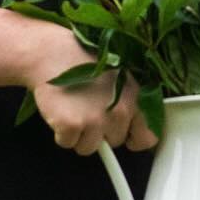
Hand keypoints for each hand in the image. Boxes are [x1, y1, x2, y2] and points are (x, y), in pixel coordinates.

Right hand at [28, 26, 156, 156]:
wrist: (52, 52)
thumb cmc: (82, 62)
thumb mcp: (118, 77)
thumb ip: (128, 101)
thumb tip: (130, 129)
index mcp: (134, 97)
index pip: (147, 137)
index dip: (134, 139)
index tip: (126, 137)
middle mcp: (119, 110)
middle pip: (114, 142)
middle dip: (101, 131)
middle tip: (88, 108)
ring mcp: (95, 120)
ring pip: (89, 147)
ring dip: (80, 134)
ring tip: (74, 107)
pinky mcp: (72, 125)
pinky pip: (67, 144)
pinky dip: (61, 132)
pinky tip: (61, 109)